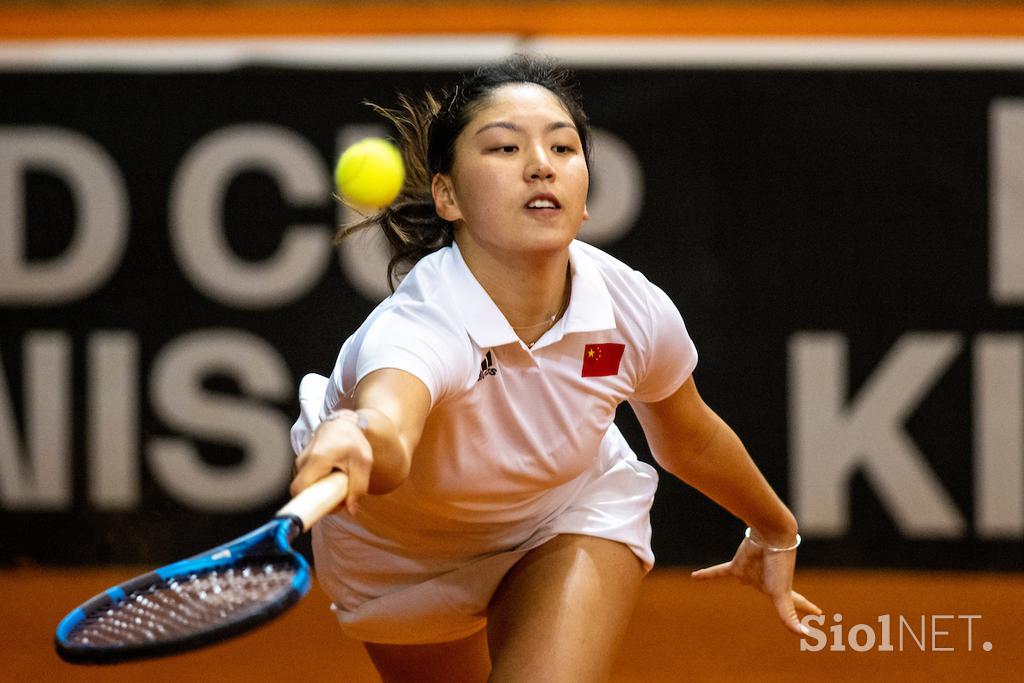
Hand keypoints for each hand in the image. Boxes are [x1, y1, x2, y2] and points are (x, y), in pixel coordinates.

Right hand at [290, 411, 372, 514]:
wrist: (342, 423)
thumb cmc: (352, 440)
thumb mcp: (363, 463)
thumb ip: (358, 487)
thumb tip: (351, 510)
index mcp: (317, 459)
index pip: (299, 489)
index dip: (309, 504)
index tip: (326, 506)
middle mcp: (303, 460)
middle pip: (300, 491)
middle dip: (318, 500)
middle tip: (337, 498)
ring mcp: (300, 461)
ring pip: (302, 487)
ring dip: (318, 493)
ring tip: (336, 486)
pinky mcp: (301, 463)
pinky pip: (304, 481)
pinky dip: (317, 486)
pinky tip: (330, 481)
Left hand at [690, 532, 821, 635]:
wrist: (771, 536)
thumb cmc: (779, 565)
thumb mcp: (783, 595)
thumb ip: (789, 616)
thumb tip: (803, 635)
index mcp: (783, 590)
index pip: (797, 604)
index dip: (807, 610)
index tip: (819, 614)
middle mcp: (767, 582)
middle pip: (771, 592)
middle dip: (775, 594)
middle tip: (775, 595)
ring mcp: (752, 573)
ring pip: (744, 578)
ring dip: (741, 578)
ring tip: (740, 579)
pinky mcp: (737, 565)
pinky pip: (719, 571)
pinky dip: (707, 575)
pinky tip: (694, 577)